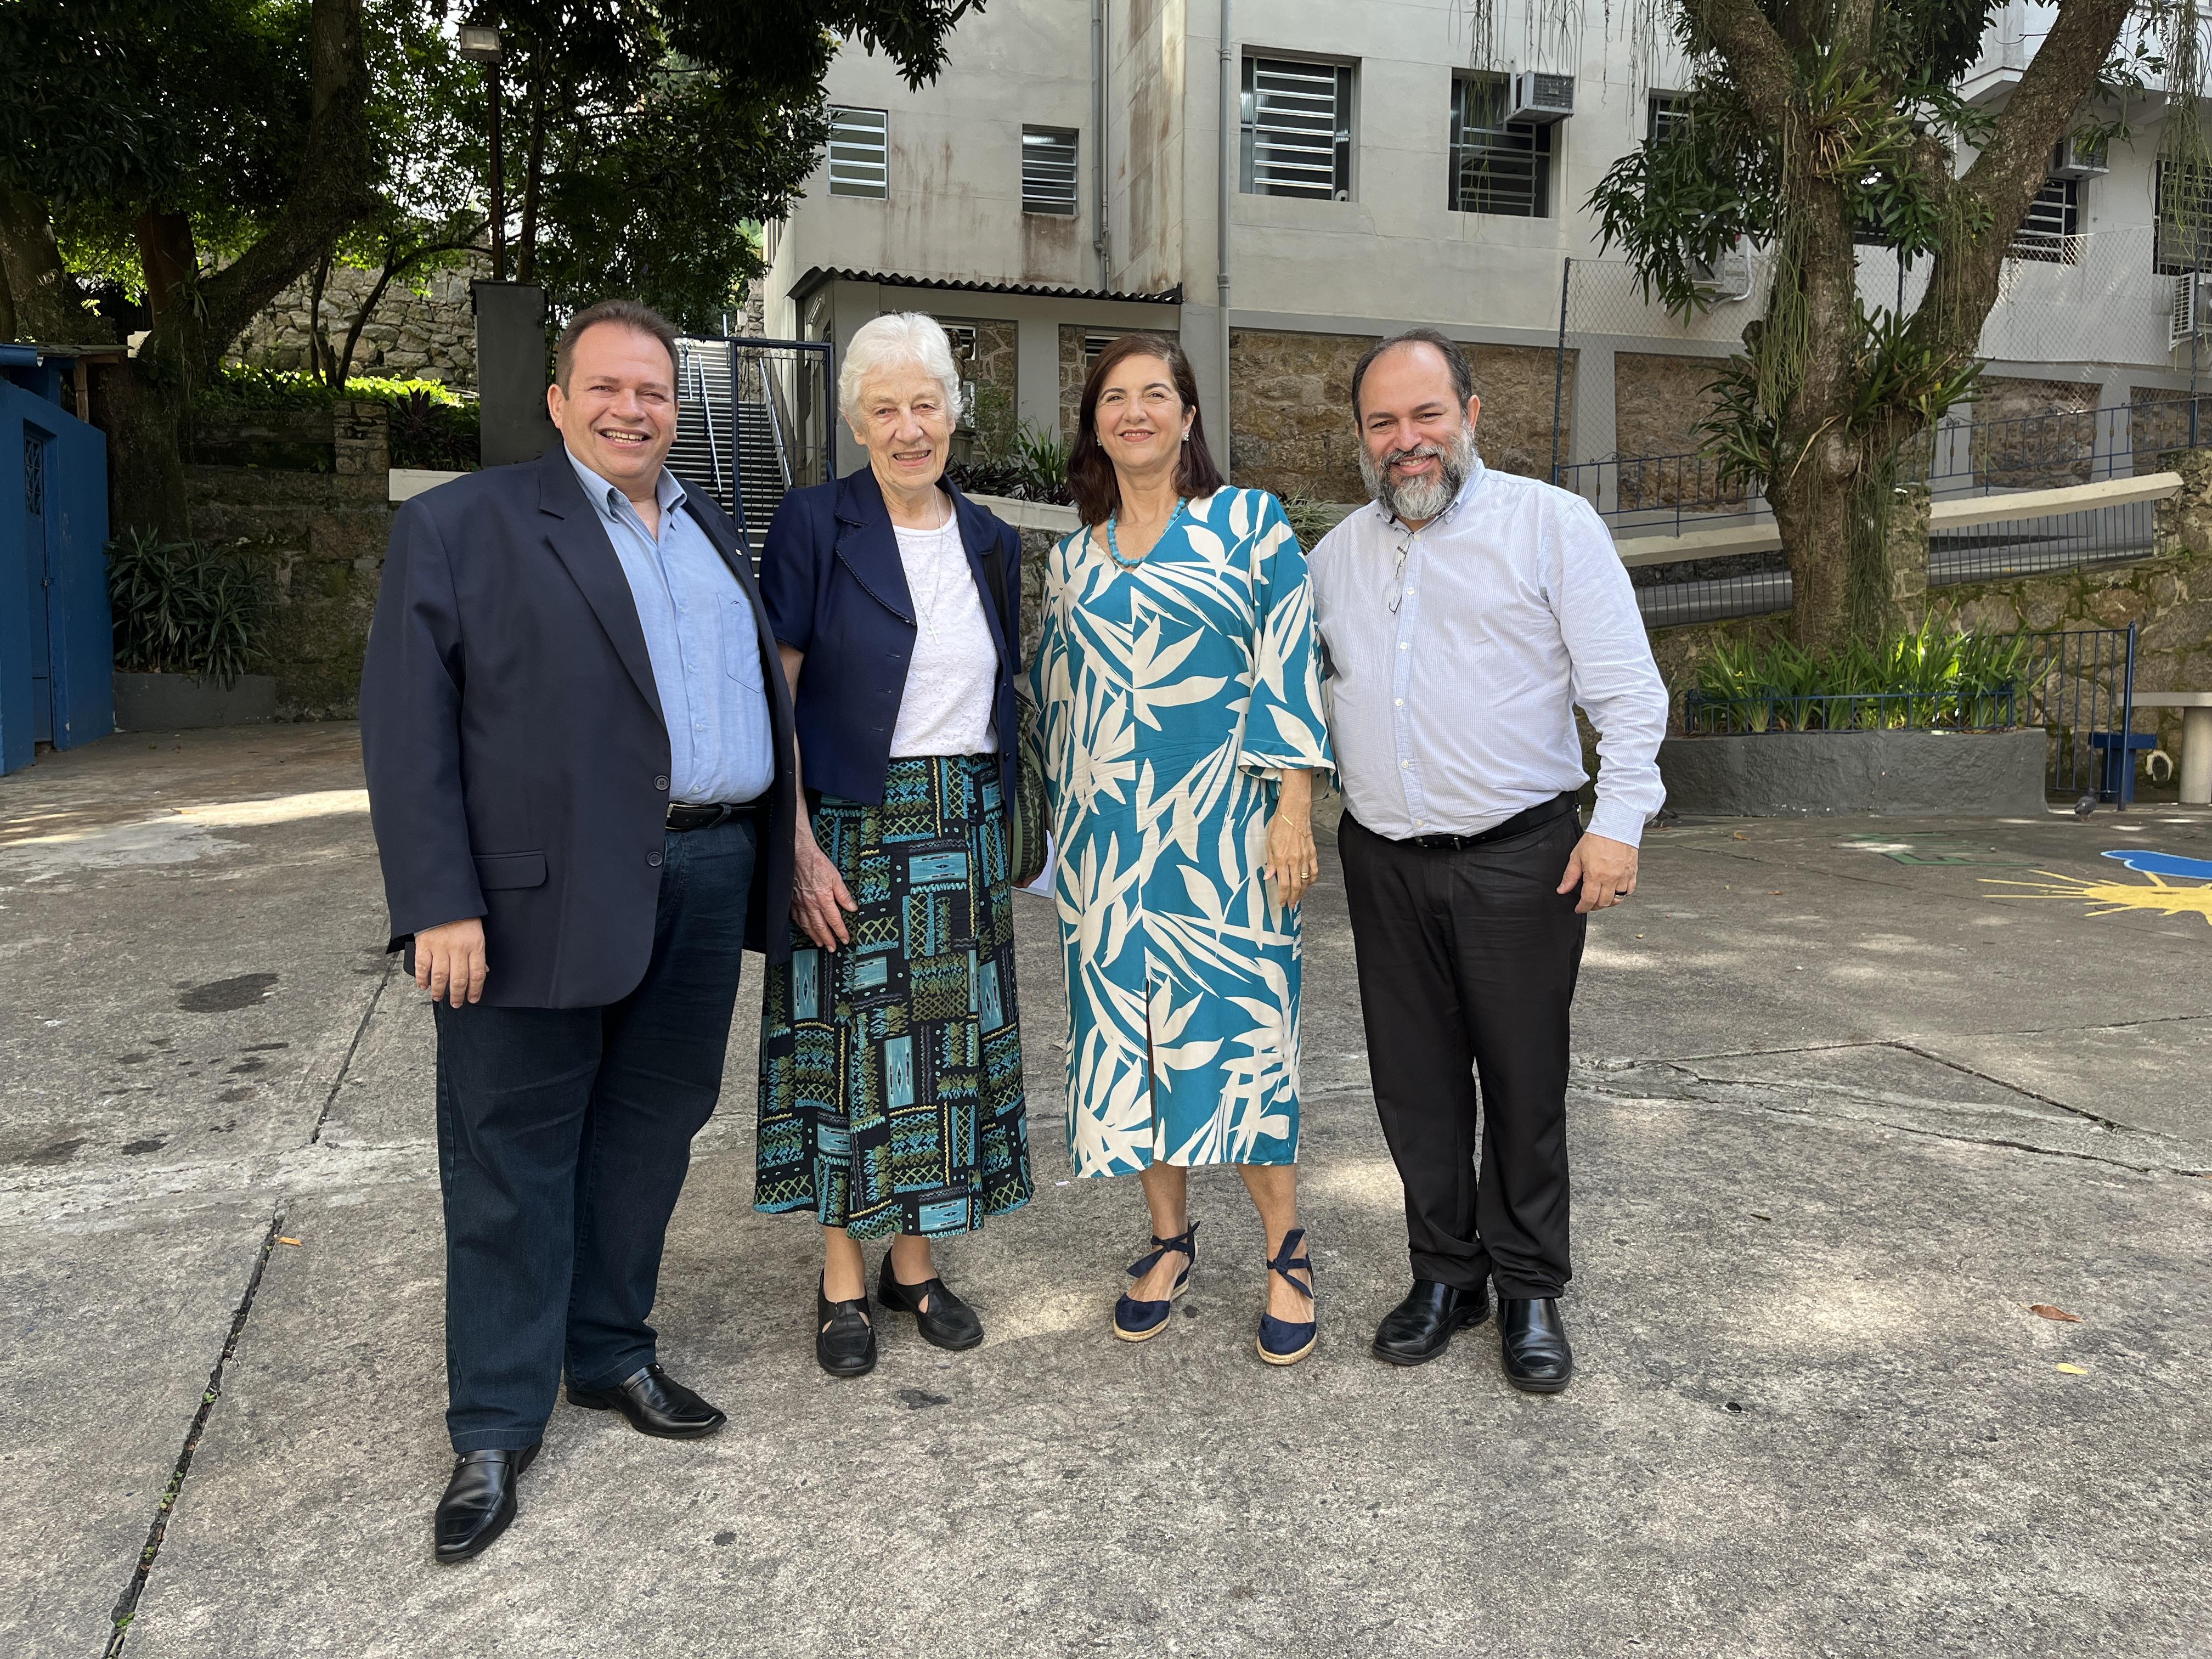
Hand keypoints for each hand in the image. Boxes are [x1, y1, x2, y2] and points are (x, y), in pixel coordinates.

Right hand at [415, 917, 487, 1005]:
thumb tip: (481, 973)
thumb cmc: (462, 914)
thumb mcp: (477, 931)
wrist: (443, 897)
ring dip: (439, 990)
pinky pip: (422, 966)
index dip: (475, 990)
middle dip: (457, 995)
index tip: (473, 999)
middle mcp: (458, 948)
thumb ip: (478, 953)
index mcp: (475, 945)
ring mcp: (440, 947)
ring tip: (438, 997)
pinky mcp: (424, 944)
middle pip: (458, 979)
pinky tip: (424, 986)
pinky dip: (422, 979)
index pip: (477, 975)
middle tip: (456, 1004)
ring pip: (440, 976)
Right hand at [793, 822, 856, 949]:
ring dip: (814, 936)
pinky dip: (801, 926)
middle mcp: (811, 904)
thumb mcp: (835, 877)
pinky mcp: (792, 900)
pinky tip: (805, 929)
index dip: (840, 931)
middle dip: (827, 939)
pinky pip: (796, 917)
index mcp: (823, 899)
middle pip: (820, 926)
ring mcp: (800, 903)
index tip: (845, 939)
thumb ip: (843, 895)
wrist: (798, 854)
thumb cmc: (816, 863)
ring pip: (807, 924)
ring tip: (819, 943)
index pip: (834, 920)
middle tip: (832, 948)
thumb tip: (852, 908)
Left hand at [1263, 805, 1319, 907]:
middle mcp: (1294, 860)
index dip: (1283, 896)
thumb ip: (1270, 862)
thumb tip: (1269, 876)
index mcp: (1281, 859)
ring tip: (1299, 897)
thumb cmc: (1280, 824)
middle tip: (1292, 905)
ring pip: (1305, 880)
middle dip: (1293, 898)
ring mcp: (1305, 857)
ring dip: (1303, 892)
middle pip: (1296, 886)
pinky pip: (1314, 870)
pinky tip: (1309, 883)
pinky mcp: (1312, 852)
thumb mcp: (1269, 844)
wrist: (1294, 812)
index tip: (1282, 902)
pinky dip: (1312, 879)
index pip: (1283, 884)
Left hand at [1558, 832, 1637, 912]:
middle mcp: (1611, 878)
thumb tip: (1563, 889)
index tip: (1579, 908)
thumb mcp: (1577, 856)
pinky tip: (1616, 891)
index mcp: (1596, 875)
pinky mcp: (1632, 872)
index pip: (1589, 900)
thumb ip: (1570, 875)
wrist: (1616, 825)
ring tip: (1601, 899)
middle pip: (1603, 902)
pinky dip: (1623, 894)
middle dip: (1594, 906)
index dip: (1582, 907)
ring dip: (1608, 902)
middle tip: (1589, 904)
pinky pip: (1630, 890)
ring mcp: (1623, 876)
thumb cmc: (1597, 837)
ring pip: (1618, 899)